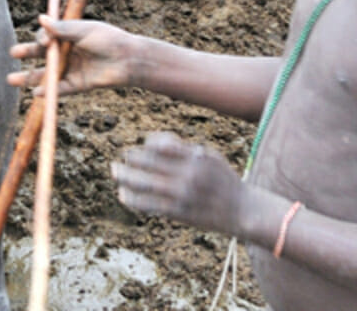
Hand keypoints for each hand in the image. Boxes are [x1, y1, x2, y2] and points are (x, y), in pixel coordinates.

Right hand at [7, 15, 143, 97]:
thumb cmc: (109, 39)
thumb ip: (62, 29)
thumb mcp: (84, 30)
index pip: (47, 37)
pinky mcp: (78, 84)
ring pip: (46, 74)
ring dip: (29, 77)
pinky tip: (36, 93)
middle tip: (12, 53)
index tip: (44, 41)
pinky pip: (60, 88)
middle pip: (42, 54)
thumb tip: (40, 19)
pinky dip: (48, 91)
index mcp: (69, 36)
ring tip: (11, 79)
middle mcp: (67, 52)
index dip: (41, 39)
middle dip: (26, 54)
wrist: (129, 60)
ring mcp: (71, 69)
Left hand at [111, 133, 247, 235]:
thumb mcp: (210, 155)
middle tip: (117, 161)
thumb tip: (152, 143)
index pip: (160, 146)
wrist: (242, 210)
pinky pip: (150, 205)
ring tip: (115, 173)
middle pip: (148, 163)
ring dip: (125, 178)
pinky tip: (123, 195)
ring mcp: (182, 195)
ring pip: (144, 184)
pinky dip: (133, 199)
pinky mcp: (180, 213)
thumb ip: (183, 149)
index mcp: (195, 157)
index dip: (143, 147)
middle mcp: (188, 174)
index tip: (136, 149)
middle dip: (128, 161)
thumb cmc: (222, 179)